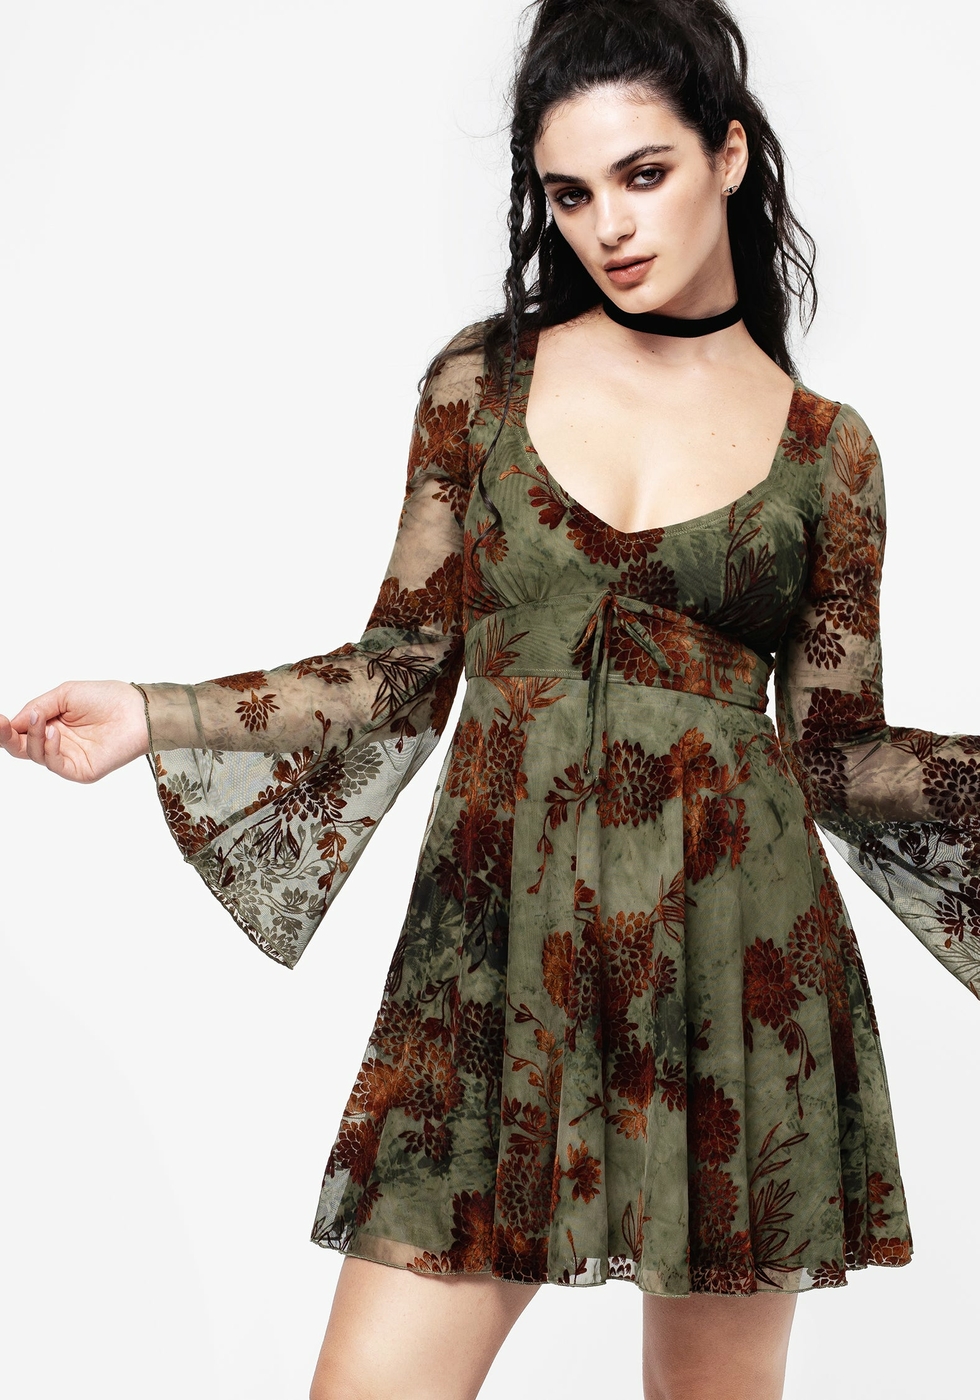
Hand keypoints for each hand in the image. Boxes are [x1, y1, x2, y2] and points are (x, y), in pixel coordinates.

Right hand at [0, 680, 150, 782]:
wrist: (137, 710)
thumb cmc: (108, 698)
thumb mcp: (65, 695)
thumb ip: (38, 707)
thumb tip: (14, 721)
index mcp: (52, 723)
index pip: (22, 731)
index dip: (7, 727)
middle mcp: (58, 742)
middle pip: (22, 747)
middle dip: (7, 737)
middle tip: (2, 726)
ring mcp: (69, 758)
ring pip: (35, 755)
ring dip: (33, 737)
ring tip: (43, 721)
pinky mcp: (80, 770)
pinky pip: (54, 765)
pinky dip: (49, 749)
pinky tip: (54, 733)